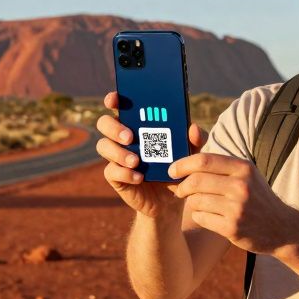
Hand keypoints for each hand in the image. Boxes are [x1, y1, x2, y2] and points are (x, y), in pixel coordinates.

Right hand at [97, 91, 208, 218]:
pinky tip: (139, 177)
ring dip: (118, 152)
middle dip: (114, 127)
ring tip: (136, 161)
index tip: (115, 99)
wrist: (172, 199)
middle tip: (130, 136)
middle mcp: (122, 137)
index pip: (118, 105)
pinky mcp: (116, 177)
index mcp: (137, 124)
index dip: (113, 99)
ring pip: (103, 146)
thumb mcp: (191, 153)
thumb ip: (195, 140)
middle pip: (104, 123)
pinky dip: (125, 173)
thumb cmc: (178, 168)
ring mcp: (117, 157)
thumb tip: (193, 128)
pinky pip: (111, 171)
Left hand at [167, 152, 294, 254]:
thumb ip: (220, 160)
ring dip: (191, 202)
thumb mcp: (246, 173)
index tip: (172, 170)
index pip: (204, 160)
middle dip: (181, 185)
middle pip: (196, 181)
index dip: (182, 164)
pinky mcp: (232, 228)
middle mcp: (241, 186)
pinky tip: (209, 215)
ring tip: (198, 202)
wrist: (281, 228)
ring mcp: (237, 208)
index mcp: (243, 168)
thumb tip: (190, 134)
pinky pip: (201, 218)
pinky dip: (199, 216)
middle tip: (178, 189)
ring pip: (195, 201)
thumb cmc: (256, 196)